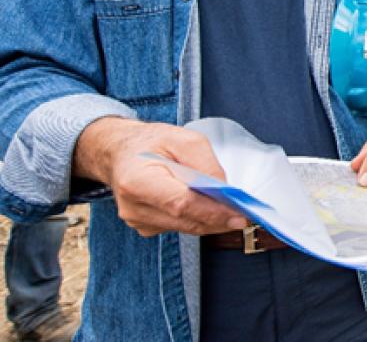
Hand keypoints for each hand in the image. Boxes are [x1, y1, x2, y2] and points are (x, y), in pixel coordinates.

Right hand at [75, 118, 246, 236]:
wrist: (120, 153)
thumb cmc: (150, 143)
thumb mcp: (183, 139)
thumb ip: (206, 164)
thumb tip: (224, 190)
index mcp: (138, 181)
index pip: (181, 204)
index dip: (212, 212)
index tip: (239, 216)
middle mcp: (134, 207)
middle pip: (186, 220)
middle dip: (219, 219)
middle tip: (246, 215)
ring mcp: (138, 221)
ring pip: (186, 227)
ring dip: (211, 220)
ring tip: (234, 210)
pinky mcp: (146, 227)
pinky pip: (180, 226)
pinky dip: (198, 218)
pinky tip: (209, 207)